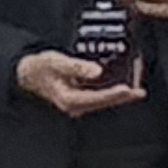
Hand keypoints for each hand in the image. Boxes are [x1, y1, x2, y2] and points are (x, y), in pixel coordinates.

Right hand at [16, 48, 143, 117]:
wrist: (28, 74)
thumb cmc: (40, 68)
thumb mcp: (56, 62)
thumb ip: (76, 67)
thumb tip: (96, 71)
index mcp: (70, 99)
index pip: (97, 98)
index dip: (114, 93)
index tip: (129, 89)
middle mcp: (76, 105)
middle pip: (105, 102)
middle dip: (124, 96)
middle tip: (140, 91)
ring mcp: (79, 103)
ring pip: (104, 101)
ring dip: (120, 94)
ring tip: (135, 88)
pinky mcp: (81, 98)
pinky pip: (100, 96)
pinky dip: (111, 90)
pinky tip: (120, 85)